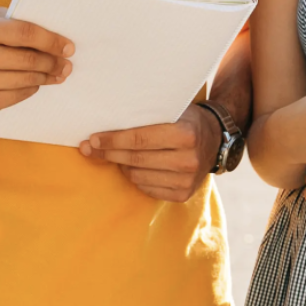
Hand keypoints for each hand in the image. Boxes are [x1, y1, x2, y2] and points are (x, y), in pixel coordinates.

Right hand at [0, 9, 73, 114]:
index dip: (51, 40)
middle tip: (67, 62)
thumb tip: (47, 27)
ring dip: (48, 76)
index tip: (68, 46)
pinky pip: (19, 95)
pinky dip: (31, 88)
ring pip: (28, 79)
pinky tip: (37, 83)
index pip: (26, 33)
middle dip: (54, 61)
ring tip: (58, 73)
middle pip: (30, 59)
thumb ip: (10, 20)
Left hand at [79, 104, 219, 202]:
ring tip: (114, 155)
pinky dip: (135, 178)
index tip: (93, 139)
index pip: (140, 138)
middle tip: (89, 148)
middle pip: (136, 159)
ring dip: (121, 166)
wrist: (216, 140)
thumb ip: (147, 115)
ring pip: (138, 176)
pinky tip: (132, 167)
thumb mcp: (173, 110)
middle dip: (108, 153)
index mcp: (185, 134)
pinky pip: (147, 189)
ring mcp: (187, 180)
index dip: (113, 140)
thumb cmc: (186, 120)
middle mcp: (188, 159)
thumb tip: (107, 121)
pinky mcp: (184, 194)